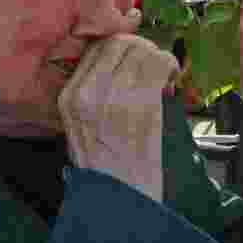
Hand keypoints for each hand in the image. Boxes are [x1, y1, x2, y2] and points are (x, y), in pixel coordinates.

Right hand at [58, 33, 178, 202]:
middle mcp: (88, 92)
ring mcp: (115, 97)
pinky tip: (172, 80)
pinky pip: (160, 65)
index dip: (121, 45)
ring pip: (142, 51)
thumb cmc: (105, 168)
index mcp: (70, 97)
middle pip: (119, 43)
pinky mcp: (143, 105)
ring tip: (165, 74)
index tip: (134, 54)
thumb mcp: (81, 127)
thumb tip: (121, 64)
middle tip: (153, 62)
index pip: (95, 48)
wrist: (120, 199)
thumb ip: (92, 94)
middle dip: (141, 47)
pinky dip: (171, 66)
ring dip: (159, 57)